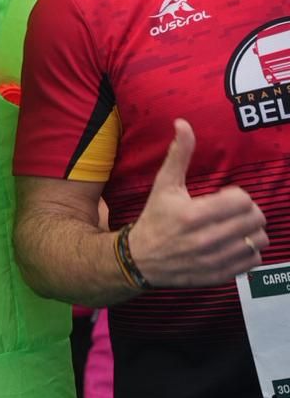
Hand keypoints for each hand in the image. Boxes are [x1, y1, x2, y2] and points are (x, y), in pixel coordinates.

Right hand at [127, 119, 266, 286]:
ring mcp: (214, 260)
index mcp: (193, 214)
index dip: (238, 195)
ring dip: (252, 231)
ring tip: (237, 227)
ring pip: (259, 241)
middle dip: (249, 211)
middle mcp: (205, 239)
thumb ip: (179, 155)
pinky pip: (253, 261)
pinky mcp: (219, 275)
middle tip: (234, 211)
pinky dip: (249, 251)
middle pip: (255, 220)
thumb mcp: (164, 186)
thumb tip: (183, 123)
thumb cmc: (154, 218)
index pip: (243, 200)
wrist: (139, 259)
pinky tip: (234, 244)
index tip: (225, 197)